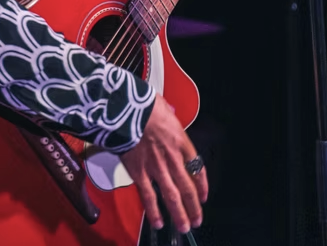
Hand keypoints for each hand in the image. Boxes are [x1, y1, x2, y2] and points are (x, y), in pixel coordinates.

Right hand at [121, 94, 207, 234]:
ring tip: (183, 226)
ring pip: (172, 196)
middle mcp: (171, 157)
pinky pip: (149, 196)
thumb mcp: (163, 105)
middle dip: (193, 207)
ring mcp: (156, 167)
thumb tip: (167, 112)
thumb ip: (168, 115)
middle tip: (197, 220)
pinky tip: (158, 222)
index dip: (202, 184)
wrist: (126, 108)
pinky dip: (154, 211)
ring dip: (179, 213)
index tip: (203, 196)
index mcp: (180, 140)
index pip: (196, 167)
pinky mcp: (139, 172)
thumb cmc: (143, 103)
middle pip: (187, 187)